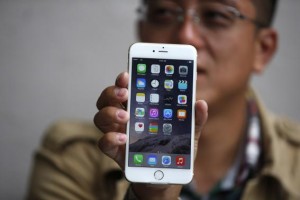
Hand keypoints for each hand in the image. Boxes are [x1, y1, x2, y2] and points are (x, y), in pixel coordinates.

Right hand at [94, 72, 207, 198]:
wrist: (166, 176)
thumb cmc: (174, 150)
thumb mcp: (188, 133)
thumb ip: (194, 119)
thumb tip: (200, 103)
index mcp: (140, 107)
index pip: (127, 88)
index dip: (123, 79)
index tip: (127, 74)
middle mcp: (125, 117)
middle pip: (108, 98)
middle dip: (112, 92)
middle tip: (125, 94)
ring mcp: (118, 133)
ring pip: (101, 116)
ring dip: (110, 113)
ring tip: (126, 117)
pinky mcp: (116, 151)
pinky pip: (103, 142)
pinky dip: (109, 138)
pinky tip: (123, 139)